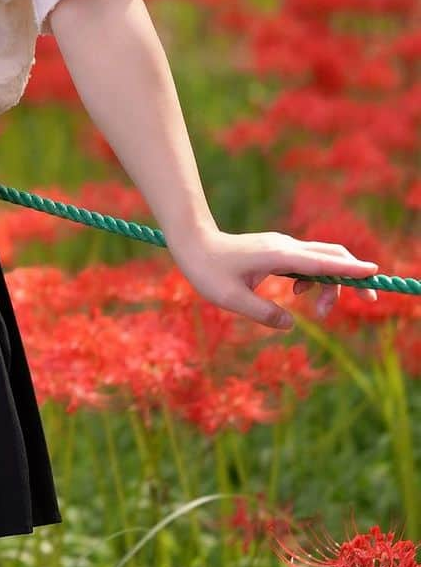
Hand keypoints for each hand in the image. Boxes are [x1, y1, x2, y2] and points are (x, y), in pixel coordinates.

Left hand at [167, 228, 379, 330]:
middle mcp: (285, 246)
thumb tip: (290, 325)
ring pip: (320, 259)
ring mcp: (281, 246)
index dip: (349, 269)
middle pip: (331, 256)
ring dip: (329, 283)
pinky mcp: (276, 250)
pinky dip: (314, 277)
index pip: (322, 262)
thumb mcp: (231, 298)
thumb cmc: (207, 270)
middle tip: (366, 301)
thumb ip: (262, 313)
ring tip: (319, 313)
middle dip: (352, 276)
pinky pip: (306, 261)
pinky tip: (298, 294)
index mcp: (278, 256)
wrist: (192, 242)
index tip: (374, 273)